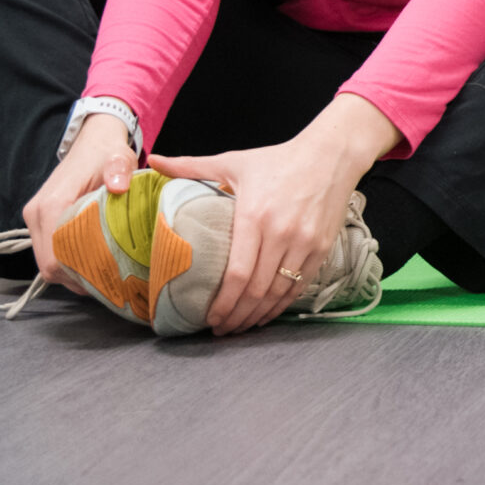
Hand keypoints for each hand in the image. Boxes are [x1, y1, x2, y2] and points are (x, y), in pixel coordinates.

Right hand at [19, 114, 138, 290]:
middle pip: (49, 265)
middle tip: (109, 281)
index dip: (77, 274)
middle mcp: (37, 214)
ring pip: (48, 261)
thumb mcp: (118, 158)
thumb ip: (119, 171)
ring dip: (73, 271)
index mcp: (52, 205)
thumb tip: (118, 185)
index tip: (105, 278)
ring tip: (104, 271)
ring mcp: (36, 218)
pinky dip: (68, 260)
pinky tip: (93, 259)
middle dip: (77, 277)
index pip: (54, 258)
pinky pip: (50, 250)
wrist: (93, 141)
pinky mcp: (41, 220)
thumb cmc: (106, 153)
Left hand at [150, 95, 398, 335]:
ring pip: (278, 292)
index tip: (209, 317)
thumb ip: (190, 166)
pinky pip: (299, 286)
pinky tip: (266, 313)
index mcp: (255, 216)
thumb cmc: (279, 159)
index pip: (237, 273)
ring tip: (240, 327)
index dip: (223, 302)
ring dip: (258, 315)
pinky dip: (282, 305)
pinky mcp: (321, 248)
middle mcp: (281, 233)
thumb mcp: (233, 161)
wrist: (331, 155)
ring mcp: (304, 243)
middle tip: (220, 329)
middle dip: (236, 315)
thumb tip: (153, 160)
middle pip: (256, 290)